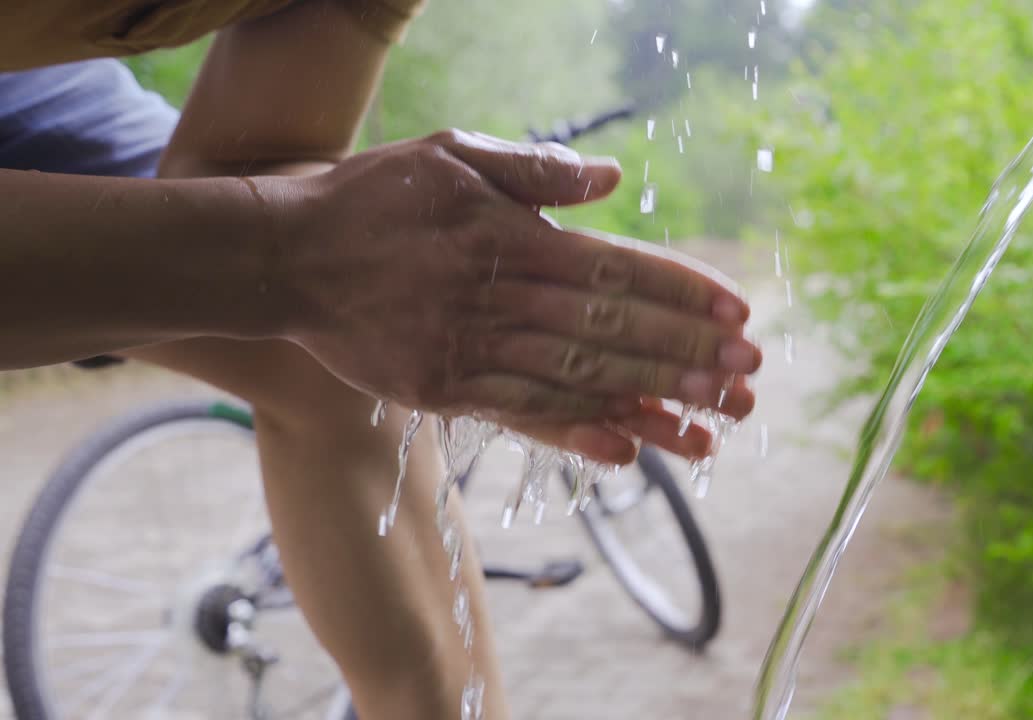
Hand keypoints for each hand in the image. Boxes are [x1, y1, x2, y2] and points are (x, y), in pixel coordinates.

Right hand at [277, 129, 759, 460]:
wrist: (283, 255)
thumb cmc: (373, 196)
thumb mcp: (454, 155)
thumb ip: (536, 170)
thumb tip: (611, 178)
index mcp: (511, 236)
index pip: (617, 269)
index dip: (682, 293)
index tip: (738, 313)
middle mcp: (499, 296)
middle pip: (611, 331)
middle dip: (687, 354)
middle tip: (748, 376)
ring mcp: (469, 348)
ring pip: (576, 380)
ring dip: (650, 404)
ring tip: (712, 428)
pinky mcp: (442, 388)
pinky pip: (519, 413)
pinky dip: (574, 431)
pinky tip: (624, 449)